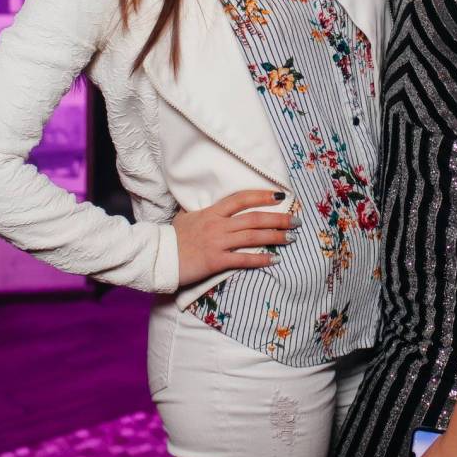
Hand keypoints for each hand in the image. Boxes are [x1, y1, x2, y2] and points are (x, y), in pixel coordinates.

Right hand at [174, 190, 297, 286]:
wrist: (159, 257)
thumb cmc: (173, 238)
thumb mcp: (185, 218)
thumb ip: (200, 211)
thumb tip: (206, 205)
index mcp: (211, 211)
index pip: (241, 199)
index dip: (262, 195)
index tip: (281, 196)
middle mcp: (217, 224)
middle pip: (254, 218)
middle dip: (278, 218)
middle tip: (296, 220)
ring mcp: (217, 242)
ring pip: (253, 237)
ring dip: (275, 237)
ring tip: (291, 238)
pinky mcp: (215, 260)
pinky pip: (243, 259)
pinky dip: (261, 259)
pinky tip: (275, 259)